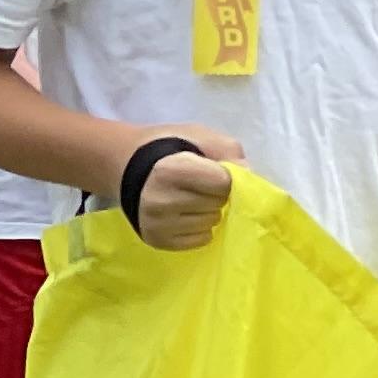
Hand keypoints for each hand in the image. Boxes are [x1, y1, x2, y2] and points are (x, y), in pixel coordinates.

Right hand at [125, 125, 244, 250]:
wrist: (127, 163)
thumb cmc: (170, 147)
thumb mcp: (202, 137)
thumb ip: (231, 154)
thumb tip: (250, 180)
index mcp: (171, 171)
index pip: (223, 185)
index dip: (223, 177)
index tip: (211, 170)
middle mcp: (160, 201)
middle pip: (217, 206)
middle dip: (216, 195)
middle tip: (199, 185)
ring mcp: (156, 223)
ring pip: (210, 224)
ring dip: (208, 212)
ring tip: (190, 199)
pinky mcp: (156, 240)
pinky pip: (200, 240)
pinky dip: (199, 228)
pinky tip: (184, 214)